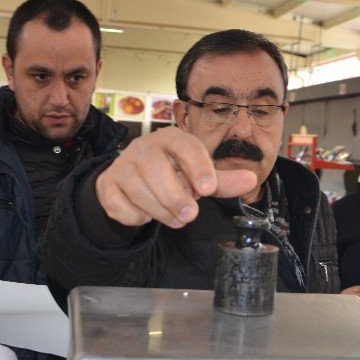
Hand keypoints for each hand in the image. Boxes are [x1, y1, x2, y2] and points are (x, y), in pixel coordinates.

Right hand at [95, 127, 256, 228]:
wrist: (132, 182)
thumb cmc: (173, 175)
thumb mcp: (198, 176)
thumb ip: (222, 181)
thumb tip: (251, 180)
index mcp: (171, 139)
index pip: (185, 145)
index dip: (197, 166)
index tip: (208, 189)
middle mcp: (143, 147)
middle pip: (154, 166)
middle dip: (174, 195)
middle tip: (191, 215)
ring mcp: (122, 165)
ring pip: (136, 188)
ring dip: (159, 210)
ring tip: (175, 220)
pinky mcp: (107, 185)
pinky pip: (118, 203)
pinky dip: (134, 215)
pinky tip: (145, 215)